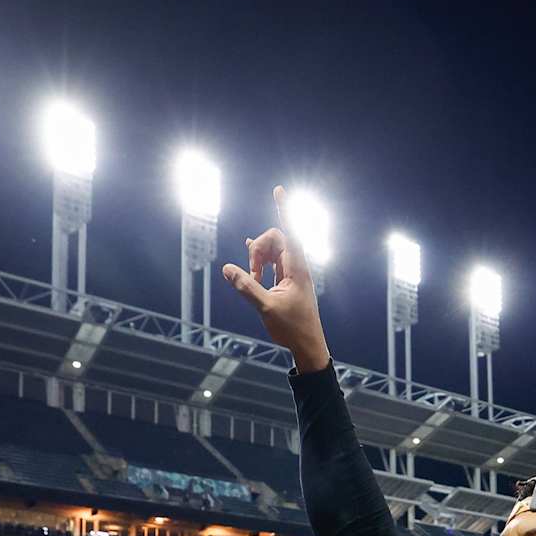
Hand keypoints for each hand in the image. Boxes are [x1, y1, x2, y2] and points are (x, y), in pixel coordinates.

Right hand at [221, 187, 329, 372]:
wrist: (307, 345)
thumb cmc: (292, 328)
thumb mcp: (265, 307)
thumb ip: (246, 287)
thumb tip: (227, 269)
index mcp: (297, 268)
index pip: (291, 231)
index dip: (284, 210)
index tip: (279, 190)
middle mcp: (296, 266)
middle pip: (275, 239)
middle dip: (258, 249)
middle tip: (252, 274)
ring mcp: (292, 272)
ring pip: (272, 251)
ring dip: (257, 259)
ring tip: (253, 279)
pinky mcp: (286, 280)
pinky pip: (272, 260)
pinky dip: (260, 258)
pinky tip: (248, 250)